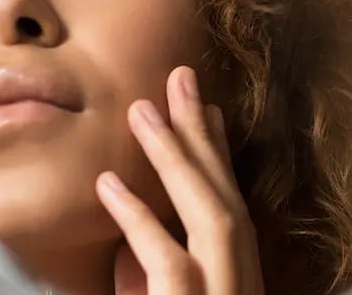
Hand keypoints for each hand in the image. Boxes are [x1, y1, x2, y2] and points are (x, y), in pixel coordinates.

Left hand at [95, 66, 264, 294]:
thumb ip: (151, 284)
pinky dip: (140, 221)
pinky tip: (109, 184)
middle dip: (205, 137)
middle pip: (229, 203)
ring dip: (178, 160)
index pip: (233, 213)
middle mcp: (242, 289)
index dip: (220, 158)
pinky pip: (170, 266)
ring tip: (141, 111)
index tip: (208, 108)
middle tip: (182, 77)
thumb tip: (126, 250)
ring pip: (213, 221)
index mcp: (237, 285)